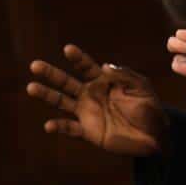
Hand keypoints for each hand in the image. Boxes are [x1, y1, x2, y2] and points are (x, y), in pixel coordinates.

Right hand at [26, 45, 168, 155]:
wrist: (154, 136)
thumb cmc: (149, 108)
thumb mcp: (141, 87)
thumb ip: (125, 75)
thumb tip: (105, 65)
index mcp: (105, 81)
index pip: (87, 66)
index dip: (78, 58)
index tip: (68, 49)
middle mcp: (91, 94)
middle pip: (66, 82)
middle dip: (51, 73)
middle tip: (35, 65)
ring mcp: (87, 112)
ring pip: (61, 102)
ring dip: (46, 95)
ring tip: (31, 87)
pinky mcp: (87, 131)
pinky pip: (69, 128)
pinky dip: (59, 126)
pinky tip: (49, 125)